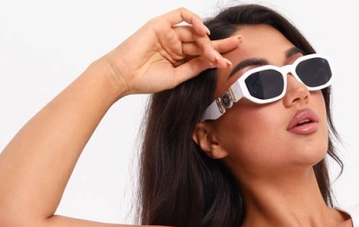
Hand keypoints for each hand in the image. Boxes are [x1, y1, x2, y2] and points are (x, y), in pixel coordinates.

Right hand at [100, 8, 241, 96]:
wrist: (125, 76)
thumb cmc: (146, 80)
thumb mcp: (176, 77)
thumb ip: (194, 68)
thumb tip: (213, 62)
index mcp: (179, 59)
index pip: (202, 54)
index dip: (217, 55)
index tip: (229, 61)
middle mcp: (175, 45)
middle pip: (201, 41)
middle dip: (219, 45)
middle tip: (233, 48)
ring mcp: (168, 33)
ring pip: (193, 32)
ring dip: (206, 41)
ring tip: (212, 52)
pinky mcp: (161, 23)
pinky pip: (181, 15)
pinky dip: (194, 20)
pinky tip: (203, 31)